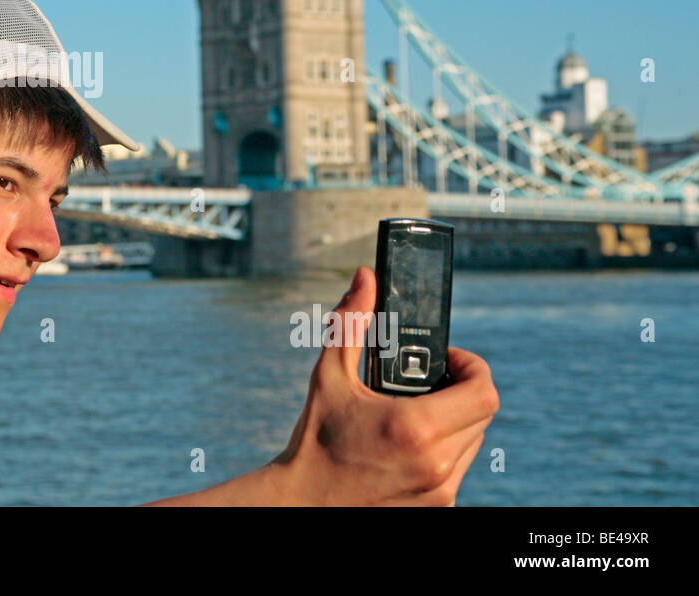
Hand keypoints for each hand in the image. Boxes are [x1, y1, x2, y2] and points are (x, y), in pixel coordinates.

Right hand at [267, 266, 498, 504]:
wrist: (304, 503)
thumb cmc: (315, 439)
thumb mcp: (329, 376)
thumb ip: (352, 323)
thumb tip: (365, 278)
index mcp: (415, 428)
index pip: (483, 392)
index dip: (474, 368)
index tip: (449, 359)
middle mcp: (437, 463)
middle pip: (483, 415)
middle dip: (463, 391)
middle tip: (432, 381)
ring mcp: (440, 491)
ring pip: (474, 442)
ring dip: (457, 421)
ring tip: (418, 411)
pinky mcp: (437, 508)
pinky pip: (459, 469)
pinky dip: (445, 450)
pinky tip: (411, 443)